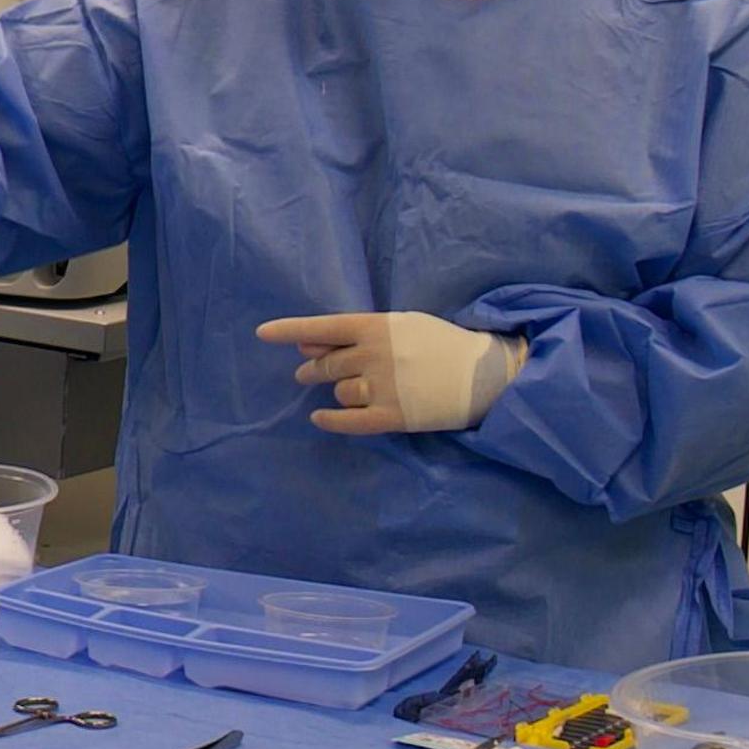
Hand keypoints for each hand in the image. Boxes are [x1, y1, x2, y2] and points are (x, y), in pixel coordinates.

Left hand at [256, 312, 525, 434]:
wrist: (486, 374)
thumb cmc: (440, 344)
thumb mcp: (400, 326)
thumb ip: (354, 334)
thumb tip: (306, 344)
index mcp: (378, 327)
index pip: (324, 326)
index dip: (290, 329)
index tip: (262, 333)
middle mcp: (376, 355)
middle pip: (326, 364)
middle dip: (313, 369)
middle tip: (307, 373)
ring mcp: (385, 387)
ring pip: (340, 392)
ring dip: (338, 392)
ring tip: (354, 389)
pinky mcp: (395, 416)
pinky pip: (350, 422)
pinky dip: (331, 420)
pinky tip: (321, 417)